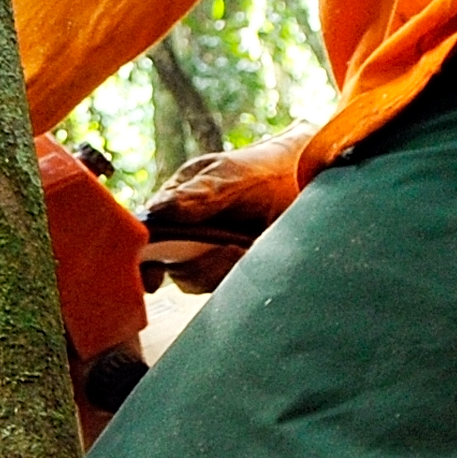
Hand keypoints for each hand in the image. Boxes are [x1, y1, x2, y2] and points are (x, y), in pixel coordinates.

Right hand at [140, 134, 301, 291]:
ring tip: (243, 246)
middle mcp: (186, 232)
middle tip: (227, 248)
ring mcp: (208, 253)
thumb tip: (158, 210)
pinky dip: (236, 273)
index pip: (147, 235)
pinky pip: (224, 285)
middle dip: (197, 264)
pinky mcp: (232, 270)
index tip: (154, 275)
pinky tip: (251, 252)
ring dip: (219, 269)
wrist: (312, 181)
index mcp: (175, 203)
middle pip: (169, 265)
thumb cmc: (265, 172)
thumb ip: (197, 195)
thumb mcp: (231, 176)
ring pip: (196, 279)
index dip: (144, 258)